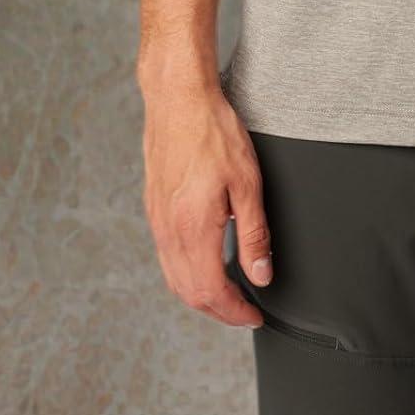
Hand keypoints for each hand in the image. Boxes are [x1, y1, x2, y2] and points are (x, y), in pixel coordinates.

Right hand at [141, 78, 272, 328]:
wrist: (178, 99)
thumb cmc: (213, 131)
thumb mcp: (247, 182)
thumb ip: (254, 234)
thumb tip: (260, 274)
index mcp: (192, 229)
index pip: (211, 291)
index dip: (234, 312)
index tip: (254, 315)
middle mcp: (168, 231)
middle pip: (189, 292)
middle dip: (218, 310)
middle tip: (245, 310)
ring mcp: (157, 220)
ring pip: (174, 277)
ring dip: (201, 294)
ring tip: (230, 292)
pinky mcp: (154, 207)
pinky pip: (166, 256)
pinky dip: (186, 272)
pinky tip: (205, 261)